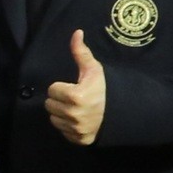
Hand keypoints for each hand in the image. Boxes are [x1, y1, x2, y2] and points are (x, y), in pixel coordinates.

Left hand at [45, 29, 105, 145]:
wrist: (122, 112)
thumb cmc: (105, 89)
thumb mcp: (94, 70)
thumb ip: (81, 53)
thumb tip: (76, 32)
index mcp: (75, 96)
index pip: (51, 90)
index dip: (61, 87)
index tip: (73, 87)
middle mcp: (73, 114)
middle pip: (50, 105)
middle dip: (60, 100)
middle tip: (74, 98)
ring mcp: (76, 129)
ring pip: (53, 119)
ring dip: (61, 113)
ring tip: (76, 108)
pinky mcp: (78, 139)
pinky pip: (62, 131)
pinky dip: (67, 126)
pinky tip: (79, 119)